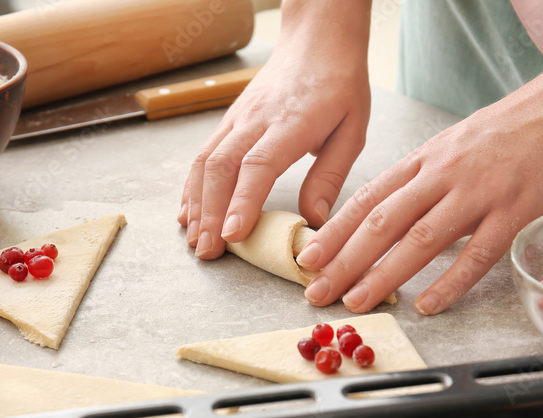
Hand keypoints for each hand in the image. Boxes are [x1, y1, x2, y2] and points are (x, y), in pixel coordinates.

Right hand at [179, 1, 370, 259]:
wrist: (316, 39)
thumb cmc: (339, 85)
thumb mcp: (352, 131)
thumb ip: (330, 177)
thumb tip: (314, 220)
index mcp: (292, 122)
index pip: (258, 164)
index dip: (242, 201)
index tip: (232, 233)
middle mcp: (256, 119)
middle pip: (222, 167)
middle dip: (211, 214)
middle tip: (209, 252)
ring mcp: (237, 118)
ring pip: (205, 161)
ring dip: (197, 204)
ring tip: (196, 241)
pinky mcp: (229, 120)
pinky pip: (202, 154)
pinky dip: (192, 187)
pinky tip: (189, 213)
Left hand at [295, 70, 542, 314]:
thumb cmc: (527, 124)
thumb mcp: (465, 145)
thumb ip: (434, 179)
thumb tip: (405, 214)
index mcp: (430, 157)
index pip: (368, 198)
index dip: (334, 232)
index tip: (307, 260)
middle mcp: (446, 172)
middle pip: (382, 221)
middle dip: (343, 261)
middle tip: (316, 292)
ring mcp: (481, 188)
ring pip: (420, 238)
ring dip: (384, 274)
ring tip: (358, 302)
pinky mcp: (519, 205)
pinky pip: (479, 251)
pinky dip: (450, 282)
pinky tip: (428, 305)